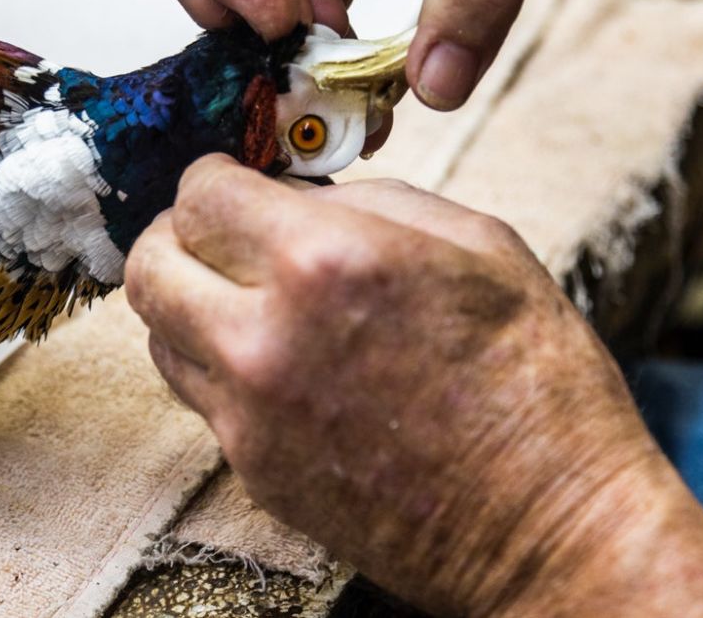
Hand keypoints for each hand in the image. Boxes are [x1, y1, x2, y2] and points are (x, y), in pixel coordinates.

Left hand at [125, 156, 702, 616]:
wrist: (552, 526)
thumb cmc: (536, 382)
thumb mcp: (479, 244)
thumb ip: (372, 202)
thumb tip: (301, 196)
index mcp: (327, 262)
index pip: (201, 194)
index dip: (216, 176)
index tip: (236, 179)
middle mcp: (266, 338)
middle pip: (150, 266)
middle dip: (177, 234)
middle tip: (220, 232)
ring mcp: (252, 416)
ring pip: (160, 334)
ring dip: (191, 302)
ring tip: (250, 297)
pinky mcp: (255, 474)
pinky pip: (201, 399)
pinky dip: (222, 366)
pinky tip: (284, 361)